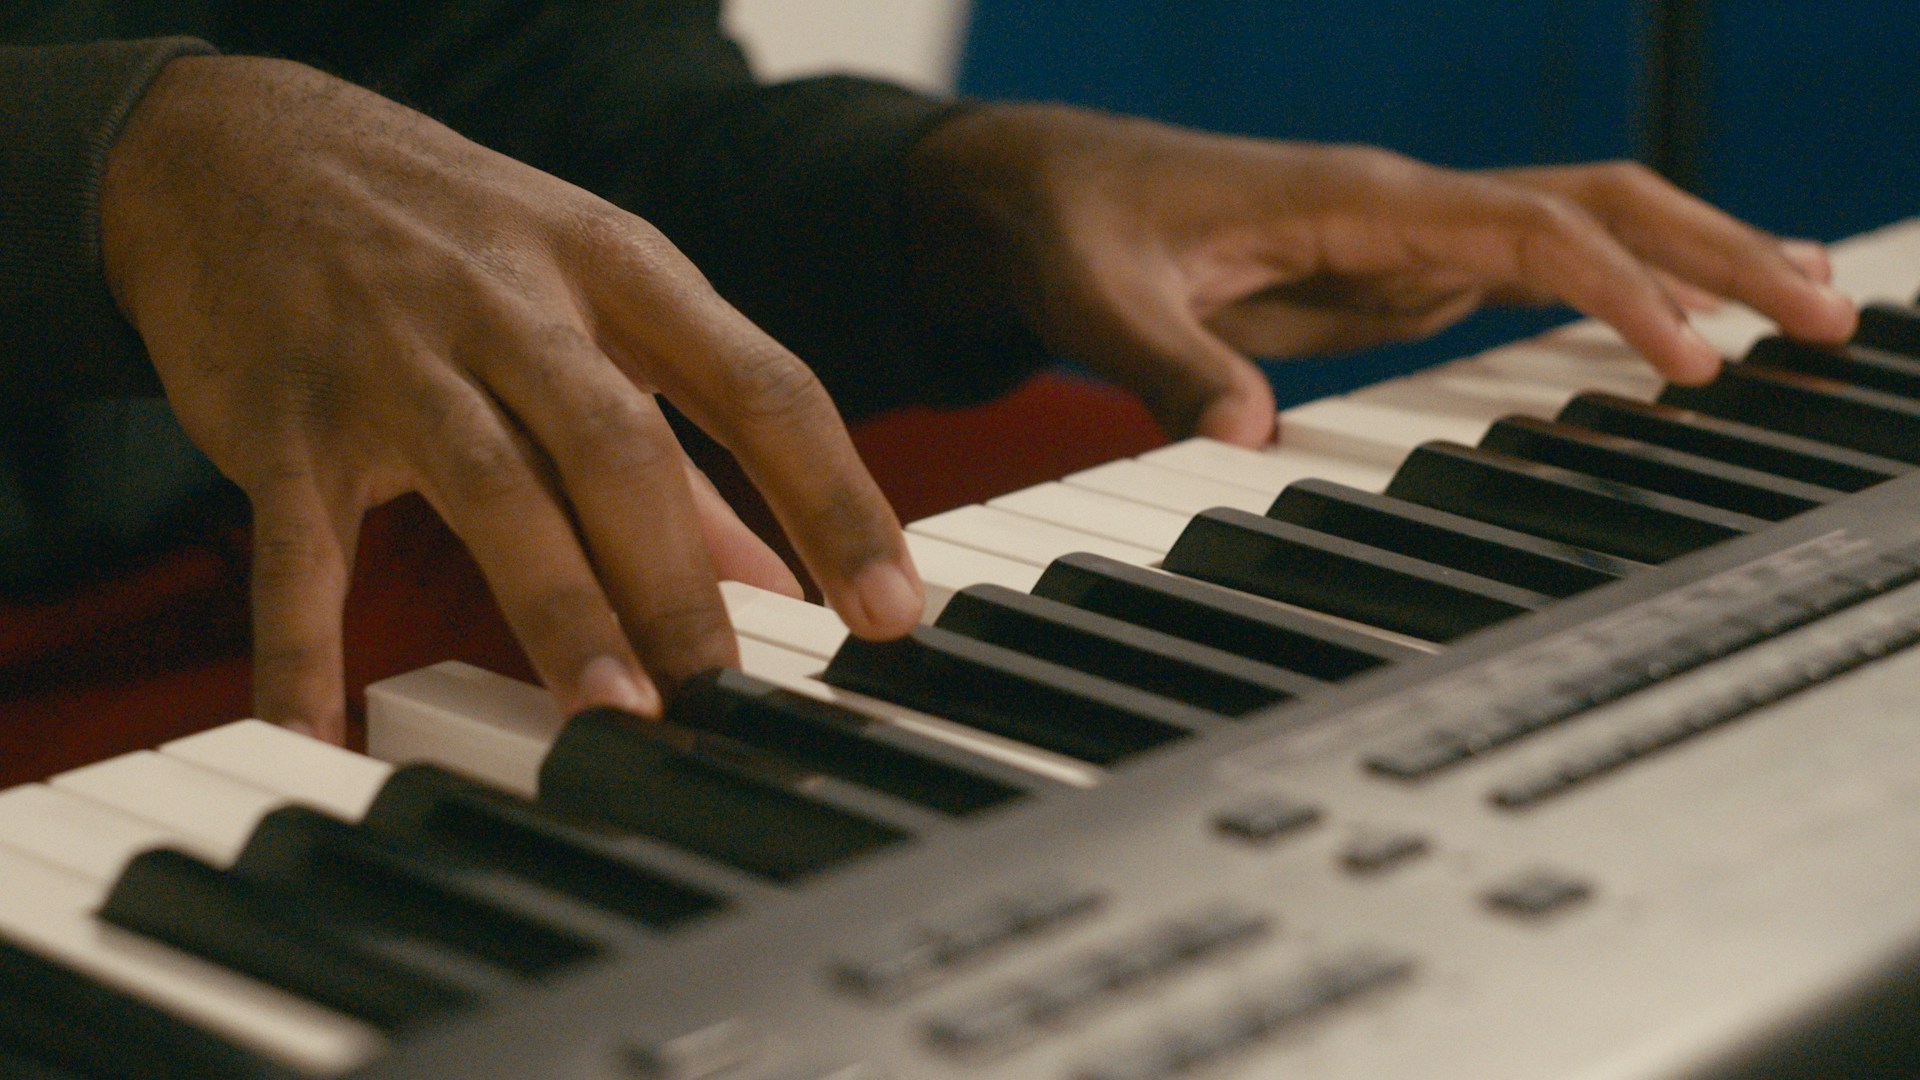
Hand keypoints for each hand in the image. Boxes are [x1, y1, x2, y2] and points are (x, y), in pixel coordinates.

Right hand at [101, 57, 922, 740]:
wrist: (234, 149)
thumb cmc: (449, 236)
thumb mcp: (588, 299)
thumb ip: (683, 444)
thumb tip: (781, 578)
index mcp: (617, 268)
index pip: (760, 386)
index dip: (834, 501)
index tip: (887, 610)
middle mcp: (513, 304)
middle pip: (622, 444)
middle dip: (684, 581)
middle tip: (733, 699)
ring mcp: (393, 358)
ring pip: (493, 487)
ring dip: (558, 607)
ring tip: (613, 714)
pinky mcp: (285, 421)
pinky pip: (299, 550)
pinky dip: (308, 649)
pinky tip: (329, 737)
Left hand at [906, 104, 1857, 444]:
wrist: (1032, 190)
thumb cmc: (1065, 229)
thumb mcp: (1096, 302)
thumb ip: (1170, 365)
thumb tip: (1247, 437)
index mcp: (1351, 198)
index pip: (1527, 229)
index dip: (1618, 288)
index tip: (1693, 361)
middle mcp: (1398, 206)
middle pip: (1595, 202)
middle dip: (1714, 250)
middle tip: (1828, 316)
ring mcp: (1401, 235)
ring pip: (1580, 226)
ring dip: (1691, 261)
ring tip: (1802, 311)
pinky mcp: (1389, 269)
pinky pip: (1531, 268)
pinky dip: (1618, 291)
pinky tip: (1670, 329)